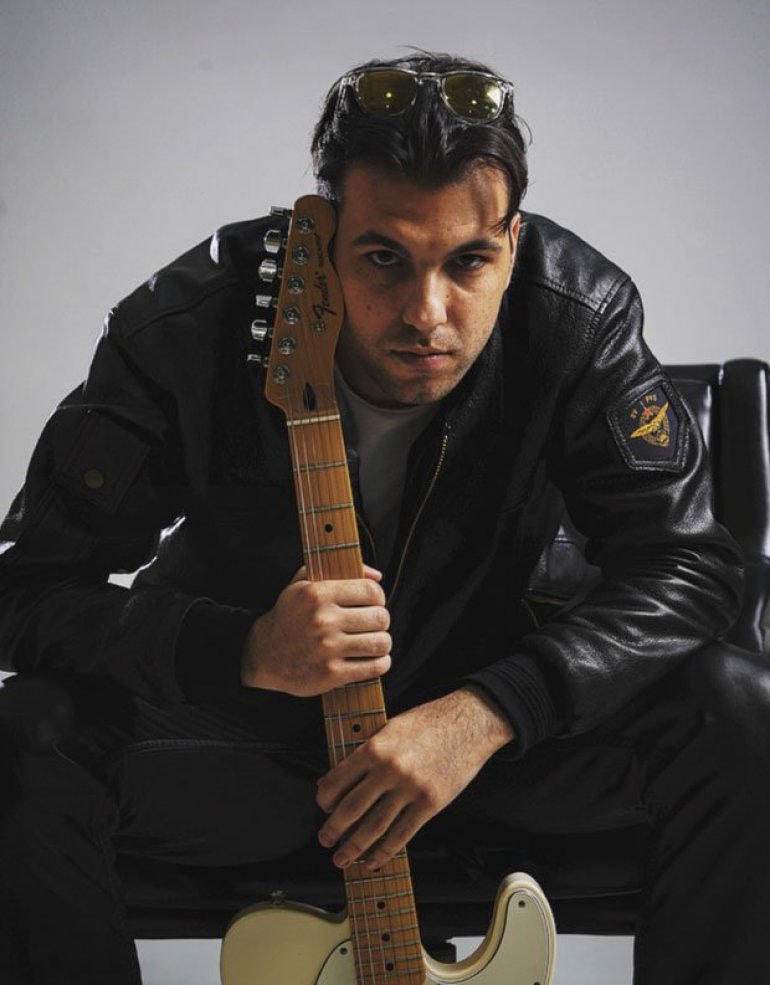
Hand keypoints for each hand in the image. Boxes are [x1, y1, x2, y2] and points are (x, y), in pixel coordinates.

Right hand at [240, 565, 390, 695]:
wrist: (262, 654)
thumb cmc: (289, 616)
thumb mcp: (303, 584)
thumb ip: (339, 571)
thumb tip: (377, 575)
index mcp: (317, 593)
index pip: (372, 592)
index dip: (379, 598)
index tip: (373, 605)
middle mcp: (323, 620)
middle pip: (380, 618)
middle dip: (381, 622)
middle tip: (373, 626)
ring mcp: (327, 648)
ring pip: (381, 643)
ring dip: (382, 644)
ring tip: (374, 644)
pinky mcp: (331, 674)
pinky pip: (374, 667)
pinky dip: (380, 664)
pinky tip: (373, 660)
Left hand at [316, 687, 514, 868]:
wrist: (470, 722)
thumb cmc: (430, 722)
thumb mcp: (391, 727)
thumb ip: (366, 751)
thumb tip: (338, 778)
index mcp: (375, 748)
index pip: (338, 780)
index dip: (325, 799)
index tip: (323, 808)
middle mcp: (389, 769)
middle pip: (351, 808)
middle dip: (333, 829)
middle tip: (325, 839)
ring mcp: (410, 788)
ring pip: (374, 826)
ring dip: (354, 847)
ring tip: (342, 858)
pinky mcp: (430, 803)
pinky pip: (402, 834)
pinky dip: (385, 851)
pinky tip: (374, 860)